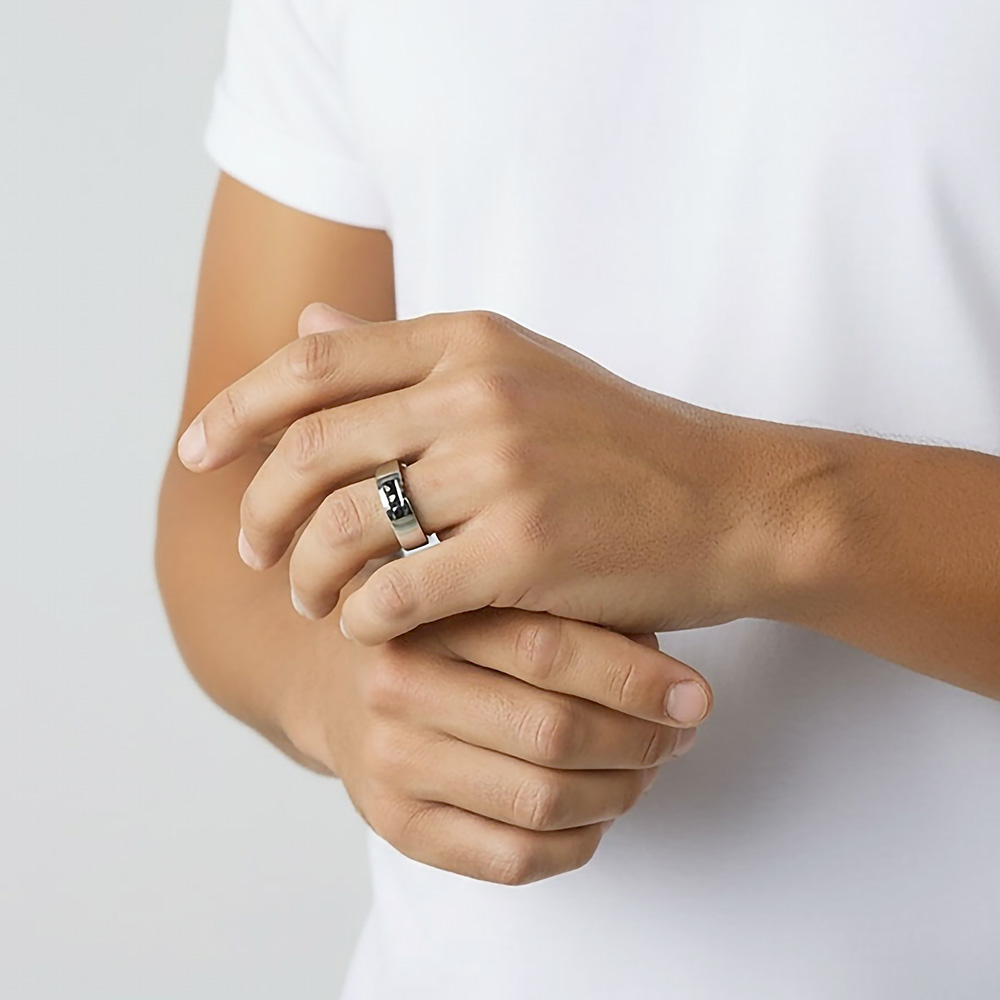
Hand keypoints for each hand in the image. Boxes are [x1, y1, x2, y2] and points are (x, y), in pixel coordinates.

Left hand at [178, 305, 770, 643]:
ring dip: (307, 573)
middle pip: (312, 447)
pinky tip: (369, 630)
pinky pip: (398, 591)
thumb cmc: (623, 447)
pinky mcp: (527, 551)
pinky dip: (363, 618)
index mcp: (471, 339)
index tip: (196, 453)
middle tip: (252, 549)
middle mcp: (480, 391)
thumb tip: (306, 324)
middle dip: (260, 507)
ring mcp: (504, 469)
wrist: (730, 503)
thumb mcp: (521, 370)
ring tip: (310, 600)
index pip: (314, 363)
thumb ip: (409, 353)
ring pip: (345, 525)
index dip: (236, 409)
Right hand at [293, 605, 710, 884]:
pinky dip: (576, 843)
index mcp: (429, 616)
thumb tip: (661, 666)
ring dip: (617, 793)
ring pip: (541, 802)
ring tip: (645, 770)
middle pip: (552, 732)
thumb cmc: (434, 631)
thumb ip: (558, 610)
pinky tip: (596, 813)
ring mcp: (392, 762)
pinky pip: (511, 859)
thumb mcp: (482, 593)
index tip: (694, 694)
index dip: (635, 679)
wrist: (335, 679)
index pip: (549, 650)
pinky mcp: (397, 825)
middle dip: (639, 741)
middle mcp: (400, 688)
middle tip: (679, 732)